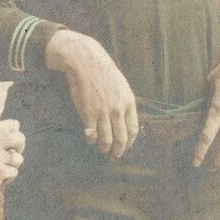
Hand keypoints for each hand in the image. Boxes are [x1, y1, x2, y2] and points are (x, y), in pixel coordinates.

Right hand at [0, 116, 24, 206]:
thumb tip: (16, 126)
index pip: (14, 124)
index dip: (14, 134)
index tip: (8, 143)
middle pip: (20, 138)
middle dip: (19, 147)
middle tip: (11, 155)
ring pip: (18, 158)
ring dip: (11, 166)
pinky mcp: (0, 171)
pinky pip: (14, 172)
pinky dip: (8, 178)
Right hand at [45, 29, 139, 159]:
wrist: (86, 62)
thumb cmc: (102, 72)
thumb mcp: (121, 85)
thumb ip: (124, 102)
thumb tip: (126, 118)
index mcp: (129, 102)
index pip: (133, 130)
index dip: (130, 143)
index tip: (125, 148)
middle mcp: (118, 110)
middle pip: (122, 139)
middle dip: (118, 152)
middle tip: (114, 157)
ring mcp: (103, 112)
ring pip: (106, 140)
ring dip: (104, 148)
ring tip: (101, 150)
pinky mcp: (88, 114)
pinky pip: (92, 135)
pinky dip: (91, 140)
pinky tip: (90, 139)